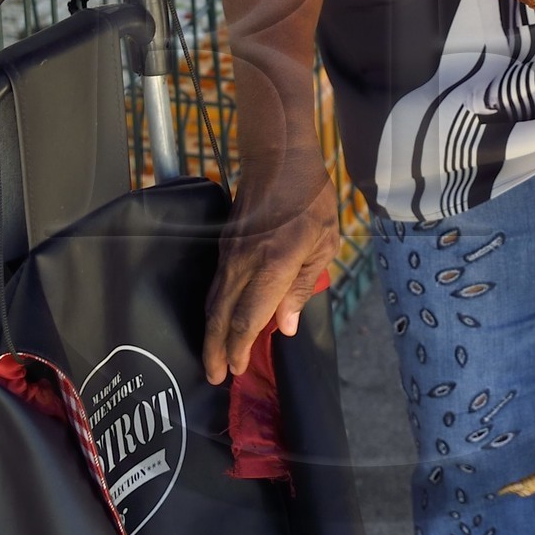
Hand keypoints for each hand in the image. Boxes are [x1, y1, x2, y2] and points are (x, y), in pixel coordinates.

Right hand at [202, 152, 340, 383]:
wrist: (277, 157)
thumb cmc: (310, 198)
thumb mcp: (324, 242)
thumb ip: (301, 287)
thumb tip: (286, 327)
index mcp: (274, 264)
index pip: (247, 318)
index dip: (239, 349)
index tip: (237, 370)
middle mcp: (244, 262)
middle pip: (221, 316)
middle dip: (215, 351)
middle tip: (215, 377)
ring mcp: (229, 253)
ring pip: (213, 302)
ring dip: (210, 333)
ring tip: (213, 359)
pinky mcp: (223, 245)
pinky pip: (215, 285)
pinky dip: (214, 310)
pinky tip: (217, 322)